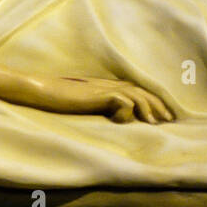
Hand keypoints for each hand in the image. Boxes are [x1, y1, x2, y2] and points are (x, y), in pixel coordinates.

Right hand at [25, 75, 173, 123]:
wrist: (39, 89)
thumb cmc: (54, 97)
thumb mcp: (79, 101)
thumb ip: (94, 104)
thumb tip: (108, 114)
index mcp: (102, 85)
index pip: (134, 89)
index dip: (150, 100)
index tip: (161, 115)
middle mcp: (105, 84)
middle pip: (140, 90)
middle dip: (157, 104)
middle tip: (168, 120)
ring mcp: (101, 88)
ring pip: (135, 94)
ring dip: (148, 108)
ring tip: (155, 123)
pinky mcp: (96, 94)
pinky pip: (122, 99)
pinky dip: (131, 109)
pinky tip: (133, 120)